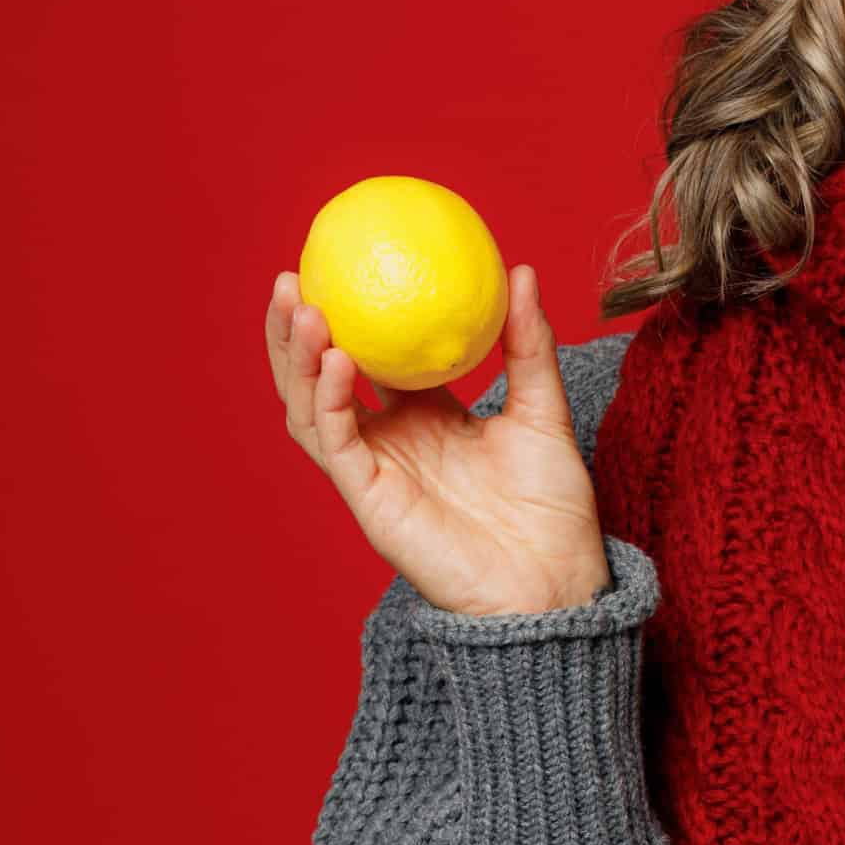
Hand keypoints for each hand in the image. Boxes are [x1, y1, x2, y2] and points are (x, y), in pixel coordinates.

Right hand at [263, 262, 607, 616]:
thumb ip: (529, 345)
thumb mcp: (544, 410)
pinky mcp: (369, 499)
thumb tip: (522, 270)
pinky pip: (336, 443)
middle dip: (297, 331)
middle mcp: (391, 441)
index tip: (341, 264)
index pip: (373, 359)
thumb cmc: (553, 507)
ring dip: (297, 359)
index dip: (352, 317)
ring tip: (298, 305)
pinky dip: (327, 400)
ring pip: (311, 408)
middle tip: (289, 276)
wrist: (555, 580)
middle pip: (324, 379)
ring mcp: (375, 470)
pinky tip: (336, 358)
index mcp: (426, 418)